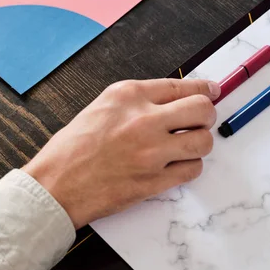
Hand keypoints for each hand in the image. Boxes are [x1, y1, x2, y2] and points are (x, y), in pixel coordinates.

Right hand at [23, 78, 219, 228]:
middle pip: (202, 109)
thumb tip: (176, 97)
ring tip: (187, 144)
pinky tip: (176, 164)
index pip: (181, 85)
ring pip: (203, 141)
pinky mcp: (155, 181)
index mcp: (129, 95)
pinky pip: (193, 169)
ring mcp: (152, 152)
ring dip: (200, 142)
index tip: (213, 91)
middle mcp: (144, 120)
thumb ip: (139, 99)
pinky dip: (189, 166)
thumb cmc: (74, 146)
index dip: (204, 88)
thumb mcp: (103, 105)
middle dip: (207, 114)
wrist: (56, 184)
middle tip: (200, 120)